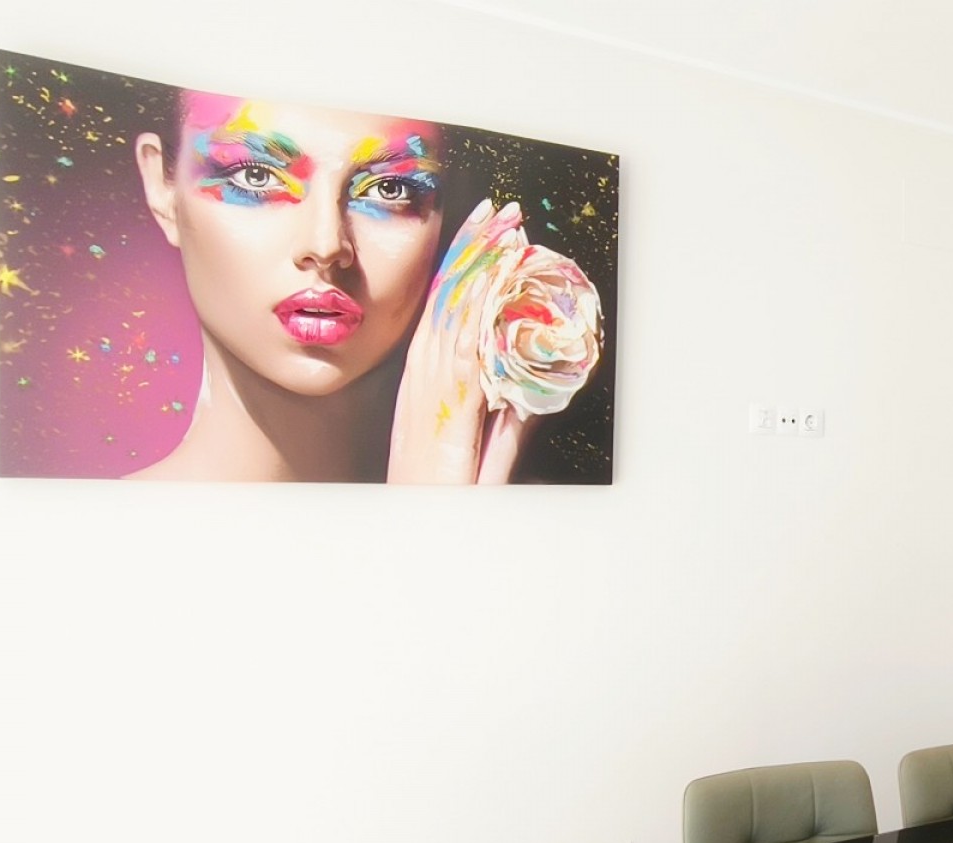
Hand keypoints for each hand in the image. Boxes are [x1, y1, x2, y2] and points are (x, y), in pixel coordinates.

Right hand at [387, 199, 528, 483]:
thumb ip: (509, 415)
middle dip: (474, 249)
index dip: (465, 266)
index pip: (445, 308)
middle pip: (449, 297)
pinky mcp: (447, 406)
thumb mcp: (485, 447)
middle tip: (497, 208)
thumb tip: (533, 386)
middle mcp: (425, 376)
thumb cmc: (445, 493)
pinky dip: (477, 312)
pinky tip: (493, 282)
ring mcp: (432, 387)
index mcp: (426, 380)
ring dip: (481, 266)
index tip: (485, 230)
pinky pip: (465, 349)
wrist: (419, 524)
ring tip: (503, 228)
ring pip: (458, 311)